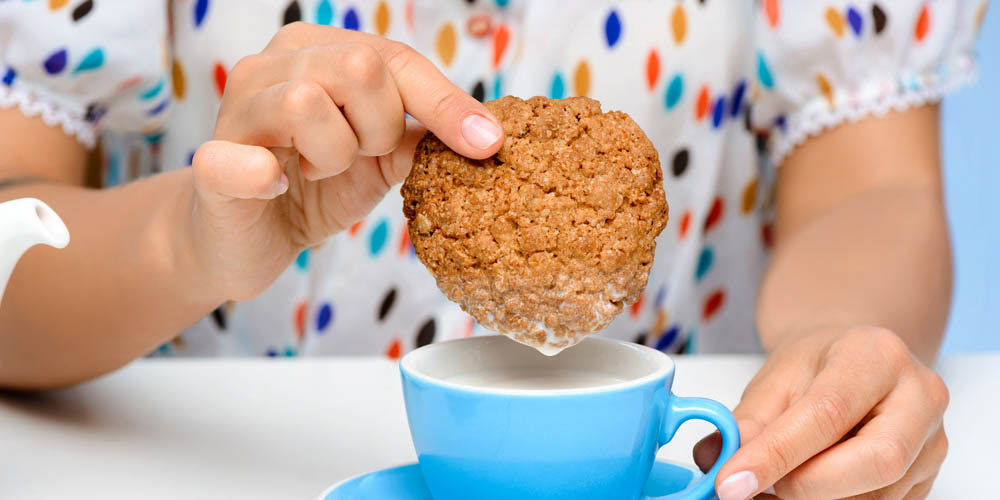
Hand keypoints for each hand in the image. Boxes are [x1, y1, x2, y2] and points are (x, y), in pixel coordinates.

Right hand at [188, 22, 502, 299]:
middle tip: (361, 156)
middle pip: (361, 67)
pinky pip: (243, 160)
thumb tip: (478, 133)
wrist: (243, 241)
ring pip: (310, 103)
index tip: (488, 143)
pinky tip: (279, 184)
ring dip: (335, 154)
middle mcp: (272, 66)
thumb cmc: (312, 188)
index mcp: (317, 52)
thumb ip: (418, 136)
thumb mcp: (379, 160)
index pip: (395, 59)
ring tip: (318, 170)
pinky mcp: (211, 165)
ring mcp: (235, 110)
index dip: (447, 102)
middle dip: (381, 127)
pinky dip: (268, 175)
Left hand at [694, 327, 948, 499]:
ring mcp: (933, 438)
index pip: (826, 412)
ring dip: (817, 498)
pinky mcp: (930, 474)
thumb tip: (717, 460)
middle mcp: (920, 394)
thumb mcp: (774, 379)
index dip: (776, 454)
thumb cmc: (816, 365)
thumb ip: (748, 421)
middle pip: (876, 460)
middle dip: (808, 484)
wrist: (853, 360)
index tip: (732, 481)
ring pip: (880, 492)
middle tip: (761, 484)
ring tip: (777, 481)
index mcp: (876, 356)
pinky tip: (805, 486)